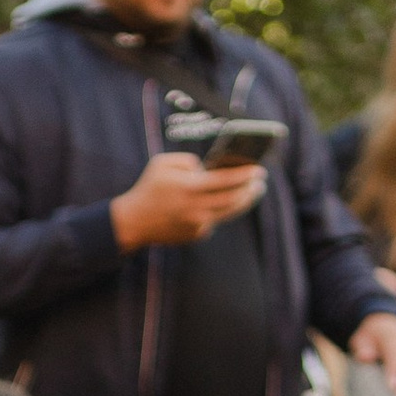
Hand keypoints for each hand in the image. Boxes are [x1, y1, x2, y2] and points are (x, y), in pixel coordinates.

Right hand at [110, 150, 266, 249]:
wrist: (135, 222)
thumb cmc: (149, 187)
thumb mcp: (163, 163)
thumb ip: (188, 161)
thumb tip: (207, 169)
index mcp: (189, 187)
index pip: (225, 180)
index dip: (245, 175)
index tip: (259, 169)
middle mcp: (196, 207)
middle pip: (233, 199)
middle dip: (251, 189)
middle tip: (260, 181)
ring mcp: (198, 224)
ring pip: (229, 212)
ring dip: (244, 201)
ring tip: (252, 192)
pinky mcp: (197, 234)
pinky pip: (215, 220)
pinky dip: (220, 210)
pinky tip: (223, 203)